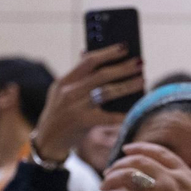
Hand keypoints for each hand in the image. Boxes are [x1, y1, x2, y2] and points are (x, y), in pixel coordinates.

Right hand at [31, 46, 143, 161]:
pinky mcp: (82, 123)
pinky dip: (124, 113)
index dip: (108, 53)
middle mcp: (68, 92)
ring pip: (107, 92)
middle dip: (123, 68)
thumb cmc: (61, 115)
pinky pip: (109, 116)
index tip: (125, 48)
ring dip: (128, 85)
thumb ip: (77, 77)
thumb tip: (92, 54)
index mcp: (64, 81)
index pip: (88, 61)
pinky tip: (136, 109)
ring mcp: (75, 107)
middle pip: (101, 75)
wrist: (47, 142)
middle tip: (140, 63)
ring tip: (142, 80)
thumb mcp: (62, 93)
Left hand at [100, 143, 190, 190]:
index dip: (141, 148)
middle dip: (120, 164)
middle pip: (139, 162)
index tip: (127, 149)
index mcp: (185, 174)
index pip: (160, 154)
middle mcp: (171, 181)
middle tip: (109, 171)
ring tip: (104, 186)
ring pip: (128, 177)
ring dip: (112, 179)